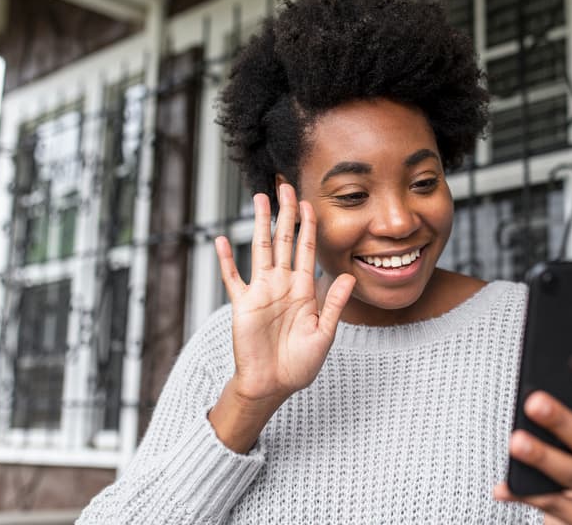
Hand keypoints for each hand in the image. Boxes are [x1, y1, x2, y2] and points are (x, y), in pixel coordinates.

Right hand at [215, 184, 355, 401]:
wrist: (274, 385)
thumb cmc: (300, 364)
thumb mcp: (324, 333)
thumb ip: (333, 304)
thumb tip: (350, 277)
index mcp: (304, 289)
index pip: (307, 249)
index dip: (308, 226)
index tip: (310, 203)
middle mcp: (283, 284)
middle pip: (283, 240)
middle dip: (286, 214)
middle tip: (285, 187)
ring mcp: (262, 291)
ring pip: (260, 249)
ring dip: (259, 224)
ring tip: (259, 199)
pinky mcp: (243, 304)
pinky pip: (233, 277)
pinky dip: (226, 259)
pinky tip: (222, 240)